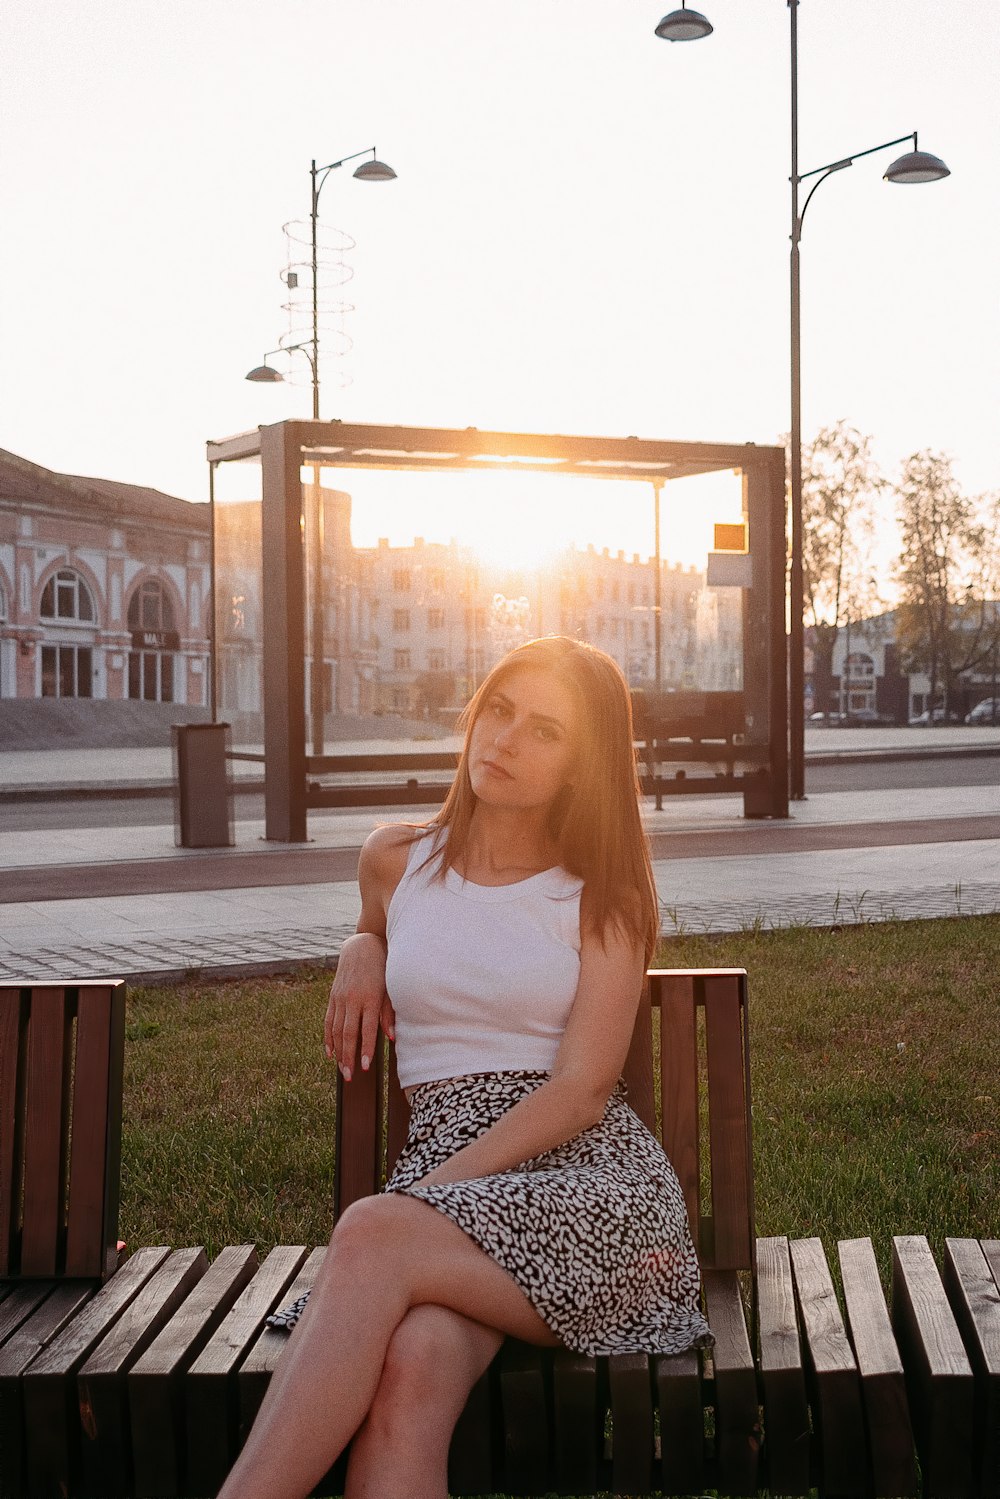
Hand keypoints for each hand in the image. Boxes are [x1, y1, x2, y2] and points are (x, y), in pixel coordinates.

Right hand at [324, 932, 393, 1081]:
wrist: (362, 945)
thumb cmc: (382, 968)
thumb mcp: (390, 988)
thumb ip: (389, 1013)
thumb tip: (391, 1037)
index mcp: (369, 998)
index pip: (366, 1030)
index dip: (365, 1049)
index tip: (365, 1066)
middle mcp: (352, 1000)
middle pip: (348, 1034)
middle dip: (349, 1057)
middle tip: (351, 1076)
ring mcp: (340, 998)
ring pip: (336, 1030)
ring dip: (338, 1052)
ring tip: (342, 1070)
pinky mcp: (333, 996)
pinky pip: (328, 1021)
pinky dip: (328, 1038)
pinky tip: (330, 1052)